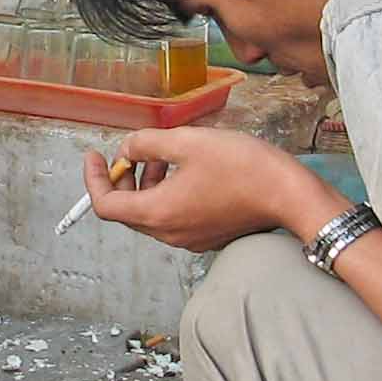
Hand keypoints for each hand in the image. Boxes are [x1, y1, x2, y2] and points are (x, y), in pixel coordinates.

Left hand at [81, 128, 345, 253]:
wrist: (288, 194)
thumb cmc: (242, 166)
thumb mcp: (188, 142)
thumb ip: (147, 143)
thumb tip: (127, 148)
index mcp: (158, 212)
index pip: (106, 204)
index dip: (93, 179)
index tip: (94, 155)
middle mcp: (169, 233)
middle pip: (128, 210)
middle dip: (123, 178)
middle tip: (134, 150)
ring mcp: (189, 238)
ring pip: (151, 212)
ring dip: (147, 183)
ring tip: (163, 154)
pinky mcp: (207, 235)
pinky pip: (174, 216)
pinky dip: (167, 193)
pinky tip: (186, 170)